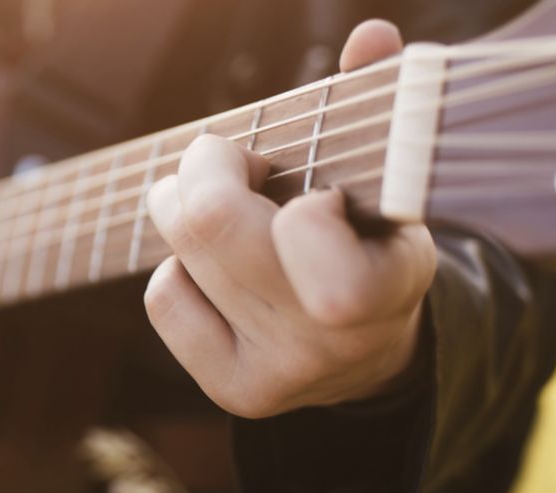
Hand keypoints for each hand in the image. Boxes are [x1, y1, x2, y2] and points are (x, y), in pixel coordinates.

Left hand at [143, 20, 434, 418]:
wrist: (368, 349)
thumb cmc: (368, 234)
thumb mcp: (385, 177)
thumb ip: (378, 105)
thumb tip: (371, 38)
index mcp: (391, 283)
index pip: (310, 232)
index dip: (293, 197)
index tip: (315, 191)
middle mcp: (335, 340)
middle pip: (210, 223)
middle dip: (205, 166)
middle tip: (233, 161)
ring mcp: (281, 375)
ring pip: (182, 253)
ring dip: (188, 209)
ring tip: (233, 209)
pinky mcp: (235, 391)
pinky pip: (164, 297)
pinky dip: (178, 267)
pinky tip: (220, 271)